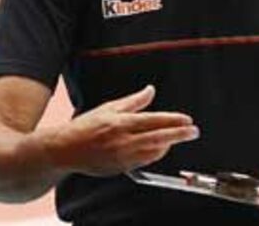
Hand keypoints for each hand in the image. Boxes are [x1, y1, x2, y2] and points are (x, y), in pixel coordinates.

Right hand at [44, 85, 198, 176]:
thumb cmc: (85, 126)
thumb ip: (133, 101)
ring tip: (178, 137)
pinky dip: (156, 154)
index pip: (153, 120)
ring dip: (168, 144)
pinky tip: (161, 147)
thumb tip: (151, 90)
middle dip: (179, 134)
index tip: (187, 120)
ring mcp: (122, 156)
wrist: (65, 149)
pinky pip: (145, 161)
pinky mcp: (121, 167)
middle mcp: (123, 140)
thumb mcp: (110, 108)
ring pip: (154, 152)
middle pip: (159, 137)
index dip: (173, 120)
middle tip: (194, 131)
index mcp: (120, 123)